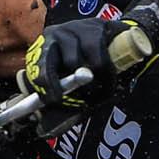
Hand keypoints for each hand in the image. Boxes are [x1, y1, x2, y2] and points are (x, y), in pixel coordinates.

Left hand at [19, 17, 147, 107]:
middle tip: (69, 98)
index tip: (52, 100)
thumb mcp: (76, 84)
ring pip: (75, 64)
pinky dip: (105, 77)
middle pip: (48, 61)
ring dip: (88, 83)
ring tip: (97, 89)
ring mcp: (73, 29)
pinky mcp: (94, 27)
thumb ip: (63, 104)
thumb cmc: (92, 66)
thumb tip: (43, 131)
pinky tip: (109, 81)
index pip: (36, 67)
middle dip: (55, 84)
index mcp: (44, 50)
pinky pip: (99, 59)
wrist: (123, 39)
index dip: (42, 85)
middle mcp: (54, 36)